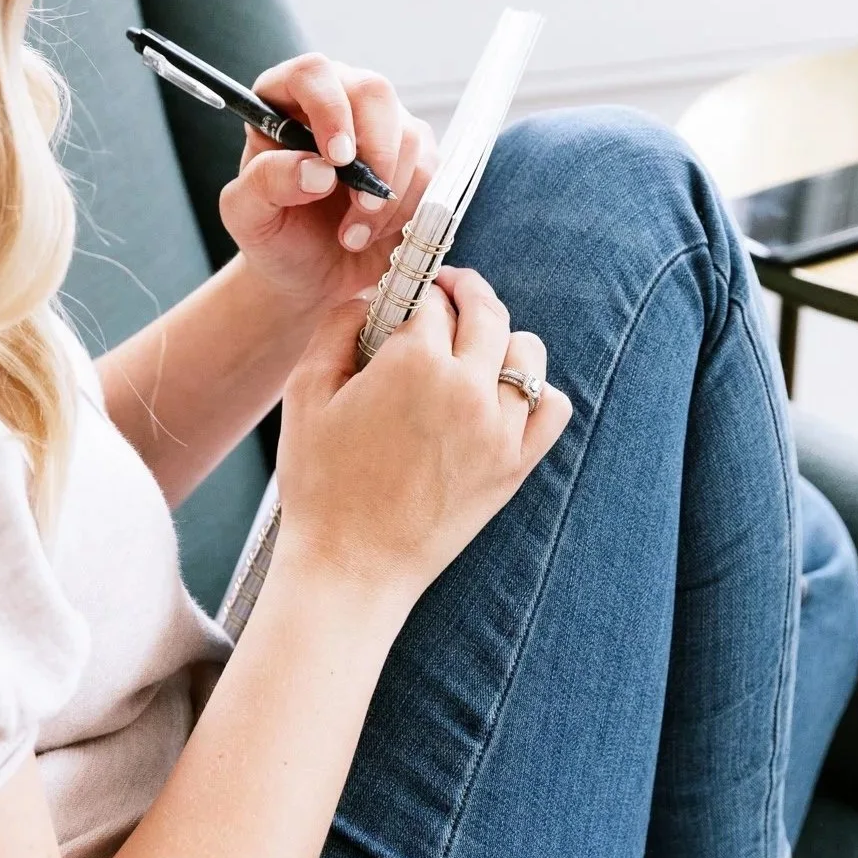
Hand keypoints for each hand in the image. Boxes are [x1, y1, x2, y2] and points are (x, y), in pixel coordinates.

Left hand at [217, 53, 436, 312]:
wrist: (308, 275)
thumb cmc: (272, 236)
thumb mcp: (248, 215)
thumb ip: (267, 182)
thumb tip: (319, 168)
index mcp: (285, 100)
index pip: (313, 73)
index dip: (329, 109)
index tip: (336, 159)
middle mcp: (337, 100)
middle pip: (374, 91)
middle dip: (374, 154)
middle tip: (359, 206)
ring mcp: (379, 124)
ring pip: (408, 133)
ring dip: (387, 194)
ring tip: (352, 236)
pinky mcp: (413, 155)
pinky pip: (429, 168)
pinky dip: (407, 207)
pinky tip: (375, 232)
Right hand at [272, 267, 572, 606]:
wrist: (351, 566)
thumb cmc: (319, 483)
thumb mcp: (305, 393)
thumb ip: (337, 329)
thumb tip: (371, 299)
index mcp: (414, 363)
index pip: (430, 300)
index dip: (415, 290)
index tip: (405, 296)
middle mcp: (467, 388)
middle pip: (486, 312)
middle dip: (465, 291)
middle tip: (447, 290)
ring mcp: (499, 429)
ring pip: (527, 352)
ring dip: (502, 338)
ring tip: (474, 348)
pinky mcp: (515, 466)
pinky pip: (552, 408)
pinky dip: (535, 391)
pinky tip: (503, 394)